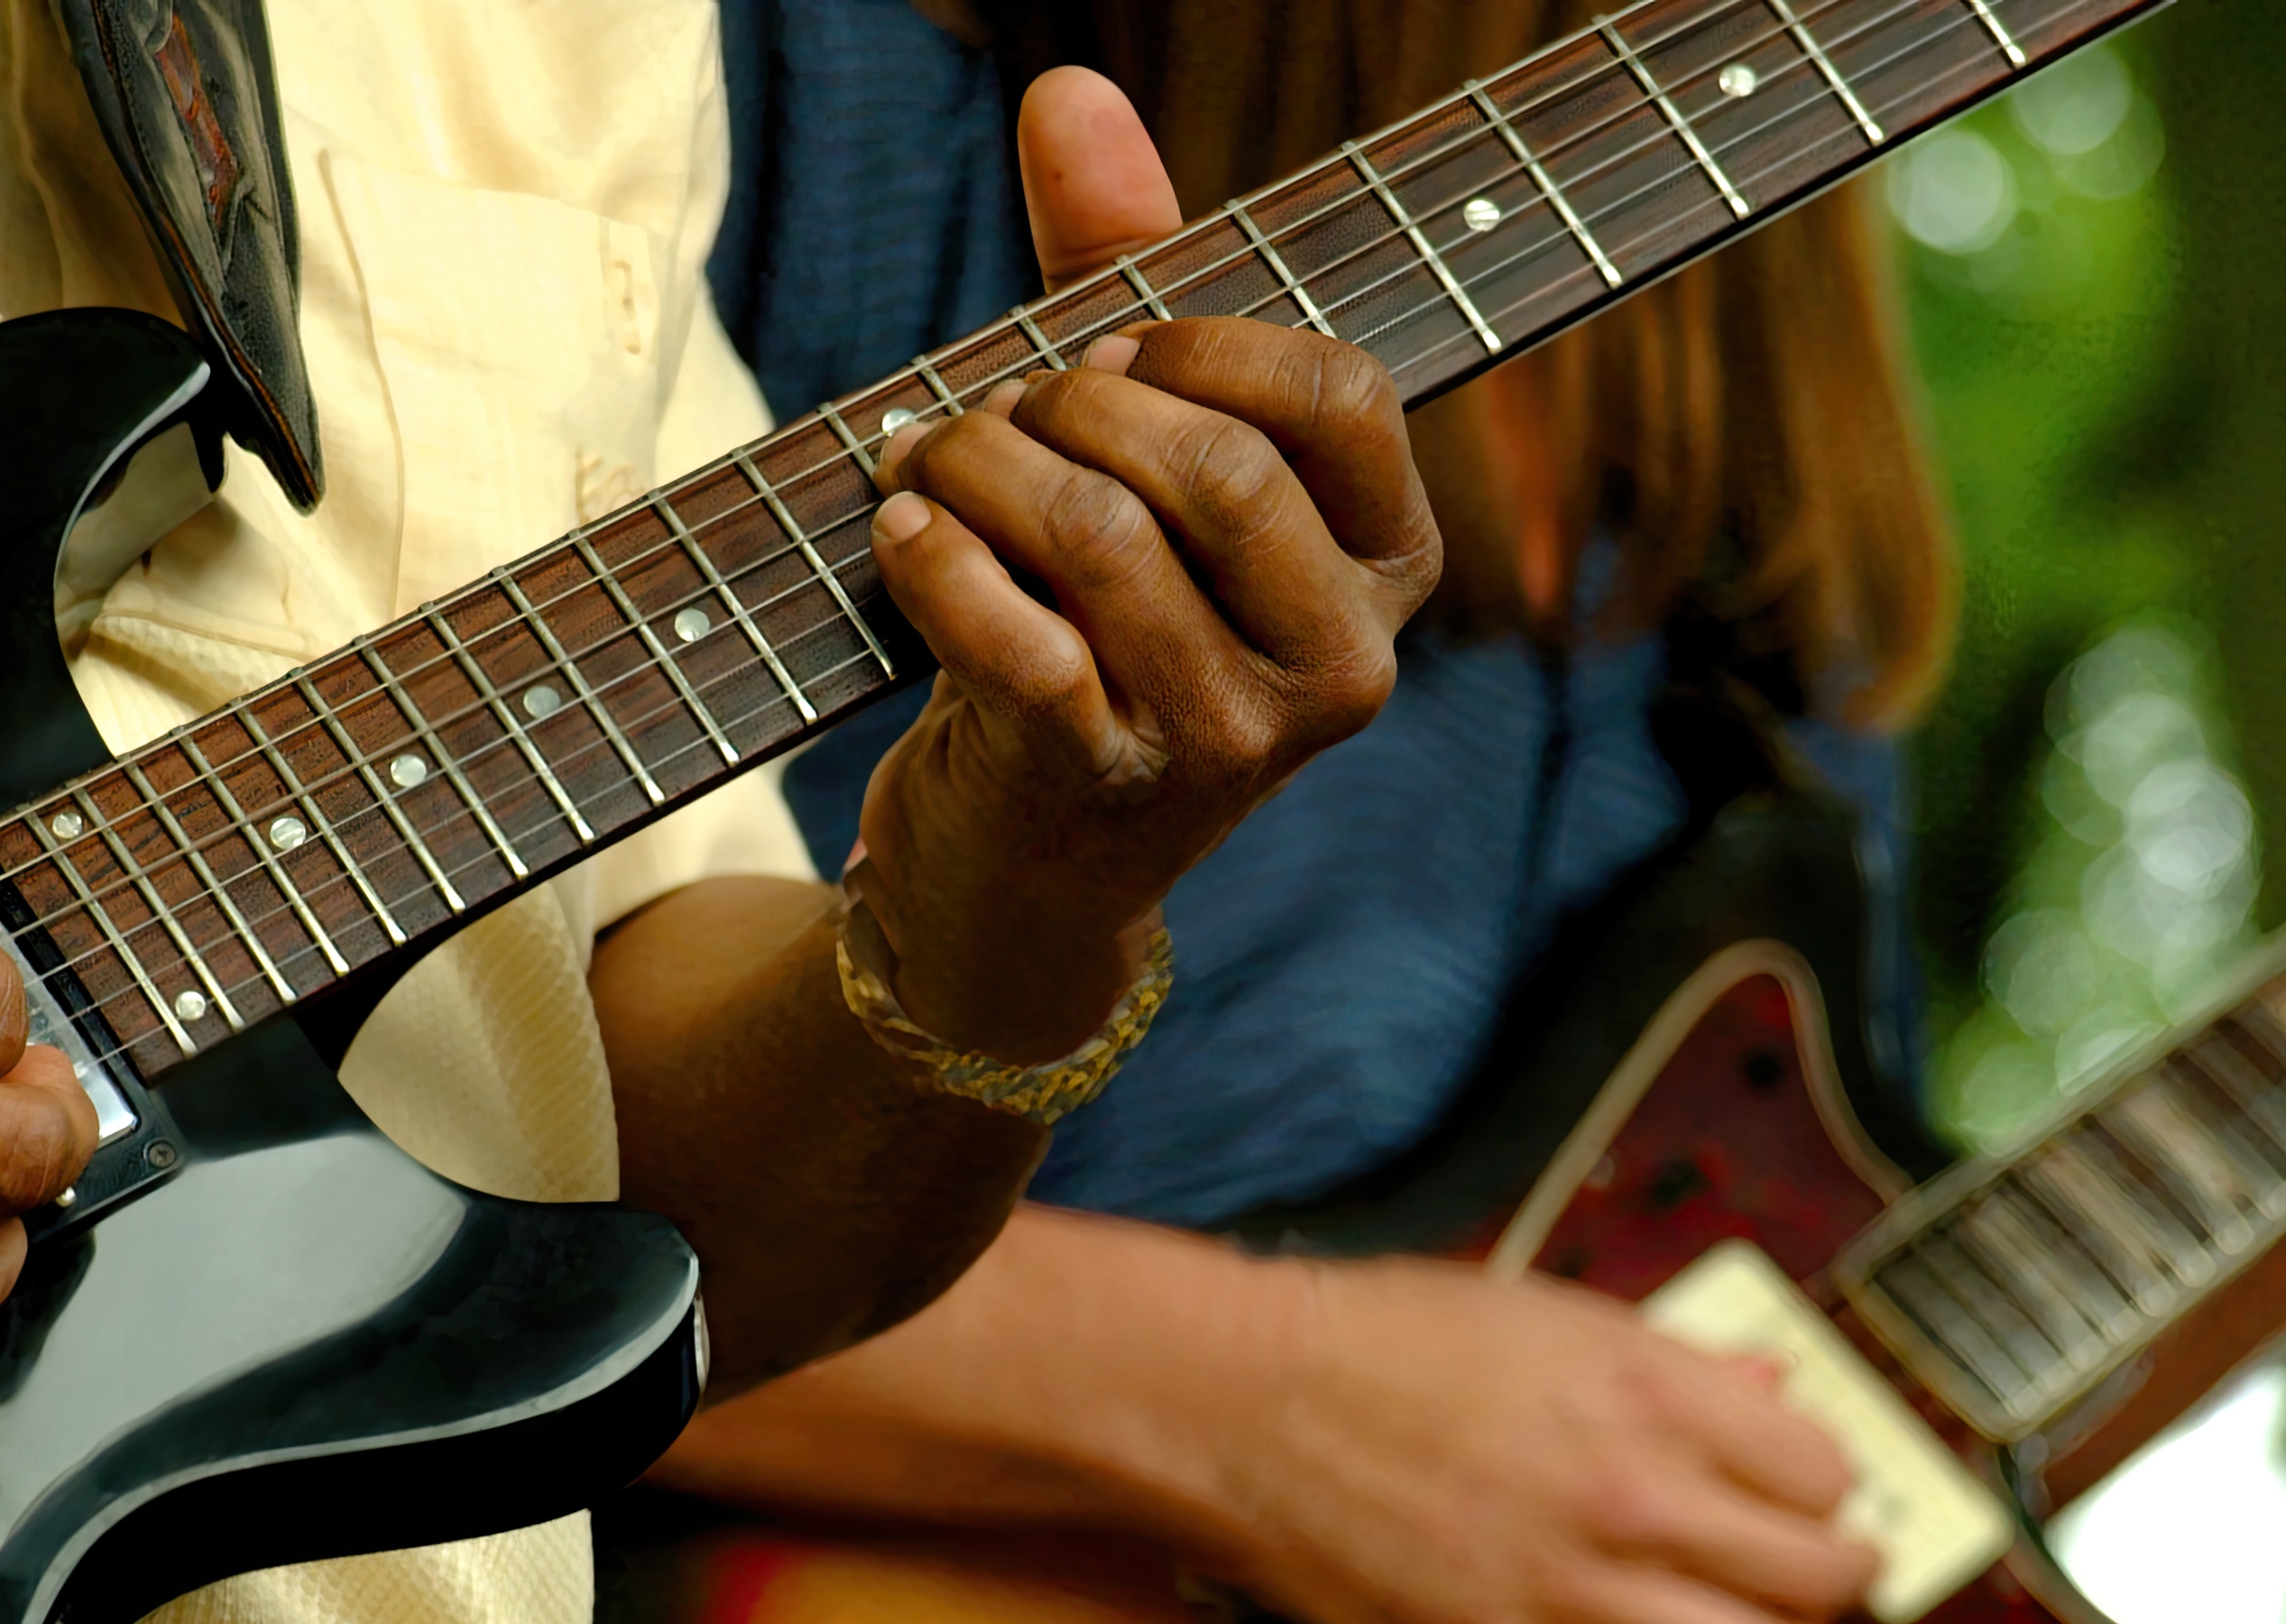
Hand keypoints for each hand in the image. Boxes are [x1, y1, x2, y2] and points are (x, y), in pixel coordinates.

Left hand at [847, 67, 1440, 1062]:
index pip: (1339, 393)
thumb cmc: (1093, 621)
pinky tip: (898, 535)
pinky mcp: (1106, 790)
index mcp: (1388, 568)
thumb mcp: (1134, 451)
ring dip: (978, 466)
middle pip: (1213, 460)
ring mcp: (1230, 741)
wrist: (1023, 865)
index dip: (1200, 342)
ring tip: (927, 462)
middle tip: (997, 412)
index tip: (1111, 352)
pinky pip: (1016, 635)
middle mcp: (1342, 667)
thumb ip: (1121, 269)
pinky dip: (934, 560)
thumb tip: (1071, 95)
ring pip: (1101, 534)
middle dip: (1071, 403)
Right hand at [1204, 1257, 1877, 1623]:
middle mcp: (1637, 1495)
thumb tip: (1768, 1379)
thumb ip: (1672, 1356)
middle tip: (1826, 1574)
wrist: (1242, 1403)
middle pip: (1817, 1571)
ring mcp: (1578, 1591)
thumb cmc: (1374, 1338)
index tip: (1810, 1491)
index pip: (1819, 1466)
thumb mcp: (1544, 1312)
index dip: (1827, 1484)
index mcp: (1652, 1390)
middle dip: (1839, 1577)